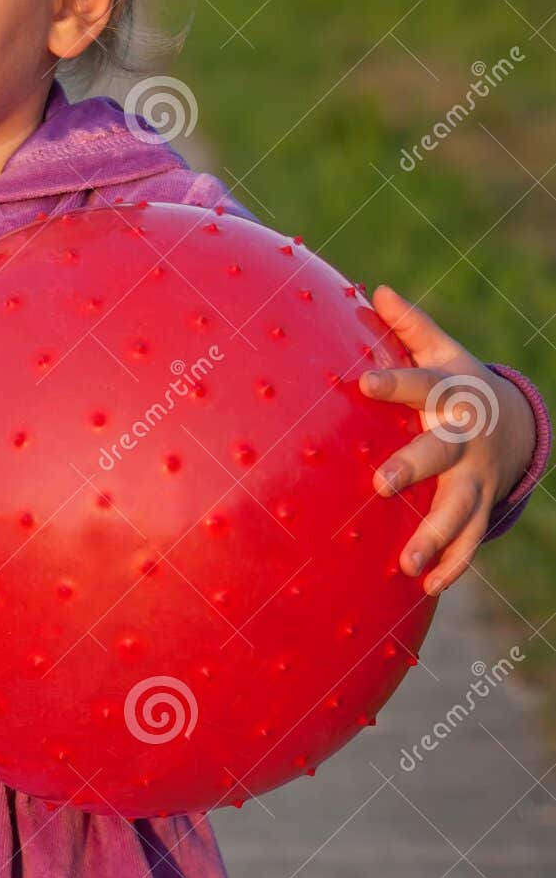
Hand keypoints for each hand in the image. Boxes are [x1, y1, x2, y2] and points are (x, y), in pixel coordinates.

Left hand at [358, 285, 535, 595]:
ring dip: (435, 537)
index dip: (394, 383)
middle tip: (380, 485)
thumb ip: (411, 326)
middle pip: (439, 453)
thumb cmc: (458, 382)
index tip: (363, 383)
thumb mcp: (442, 350)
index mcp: (451, 393)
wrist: (514, 423)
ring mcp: (476, 476)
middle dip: (413, 468)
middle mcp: (464, 436)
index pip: (420, 383)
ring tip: (407, 564)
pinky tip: (427, 588)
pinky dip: (453, 564)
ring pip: (459, 510)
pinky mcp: (482, 506)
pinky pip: (470, 541)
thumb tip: (377, 289)